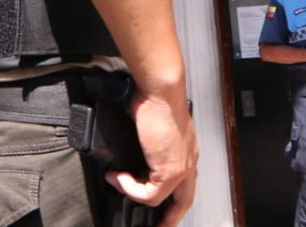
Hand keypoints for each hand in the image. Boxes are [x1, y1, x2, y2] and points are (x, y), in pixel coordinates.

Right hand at [107, 90, 197, 225]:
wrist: (161, 92)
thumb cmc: (156, 100)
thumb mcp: (150, 126)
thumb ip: (144, 143)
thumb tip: (128, 151)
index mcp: (186, 151)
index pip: (185, 183)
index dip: (174, 199)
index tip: (161, 208)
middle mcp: (188, 161)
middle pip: (183, 202)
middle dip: (170, 218)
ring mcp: (181, 168)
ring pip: (162, 200)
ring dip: (135, 196)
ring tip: (117, 183)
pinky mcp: (170, 171)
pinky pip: (149, 194)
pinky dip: (130, 189)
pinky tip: (118, 177)